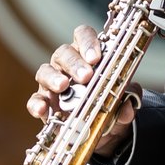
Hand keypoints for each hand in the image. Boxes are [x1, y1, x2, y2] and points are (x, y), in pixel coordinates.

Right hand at [28, 25, 137, 159]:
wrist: (95, 129)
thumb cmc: (106, 104)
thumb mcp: (121, 103)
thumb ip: (127, 100)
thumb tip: (128, 107)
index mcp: (86, 55)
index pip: (83, 36)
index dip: (88, 42)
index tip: (96, 57)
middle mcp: (66, 65)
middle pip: (64, 53)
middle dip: (75, 63)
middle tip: (86, 76)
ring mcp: (51, 82)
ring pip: (45, 71)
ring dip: (54, 78)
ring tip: (63, 86)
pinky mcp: (43, 102)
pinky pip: (35, 99)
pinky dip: (37, 104)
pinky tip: (43, 109)